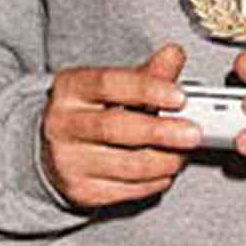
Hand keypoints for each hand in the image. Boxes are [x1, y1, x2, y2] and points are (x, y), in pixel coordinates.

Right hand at [40, 41, 196, 207]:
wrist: (53, 151)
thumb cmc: (89, 113)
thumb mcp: (112, 87)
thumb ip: (146, 74)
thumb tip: (174, 55)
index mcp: (70, 89)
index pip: (109, 84)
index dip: (147, 89)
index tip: (180, 96)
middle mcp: (63, 125)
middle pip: (116, 128)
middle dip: (161, 132)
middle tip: (193, 133)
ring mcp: (69, 161)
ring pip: (127, 165)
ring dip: (165, 160)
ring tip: (183, 152)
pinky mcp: (82, 190)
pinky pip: (129, 189)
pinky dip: (156, 180)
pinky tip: (165, 170)